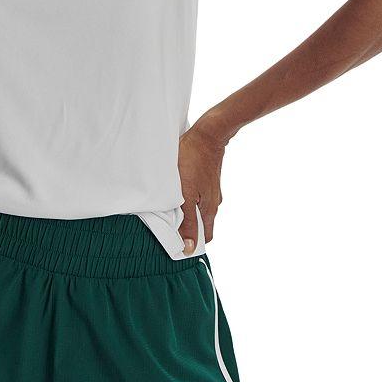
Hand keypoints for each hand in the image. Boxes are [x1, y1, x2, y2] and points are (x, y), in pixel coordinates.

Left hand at [177, 119, 227, 253]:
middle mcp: (213, 203)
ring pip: (197, 210)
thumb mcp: (186, 194)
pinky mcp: (207, 182)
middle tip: (167, 223)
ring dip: (185, 211)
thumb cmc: (194, 161)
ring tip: (169, 205)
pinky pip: (197, 197)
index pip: (204, 237)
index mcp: (209, 210)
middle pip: (200, 224)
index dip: (192, 243)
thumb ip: (187, 222)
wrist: (207, 135)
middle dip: (186, 227)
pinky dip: (187, 199)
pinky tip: (176, 191)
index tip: (176, 242)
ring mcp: (211, 192)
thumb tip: (189, 247)